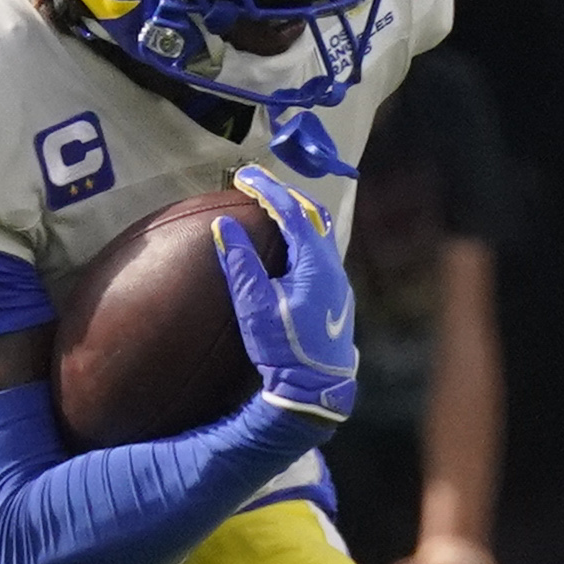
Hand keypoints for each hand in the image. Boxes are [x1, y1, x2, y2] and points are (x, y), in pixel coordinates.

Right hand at [215, 166, 358, 428]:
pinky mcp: (336, 295)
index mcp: (314, 262)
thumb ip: (240, 264)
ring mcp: (338, 280)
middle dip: (285, 196)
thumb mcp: (255, 306)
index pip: (290, 212)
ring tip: (271, 208)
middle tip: (258, 186)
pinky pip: (321, 250)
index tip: (245, 176)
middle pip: (312, 215)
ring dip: (296, 215)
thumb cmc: (284, 348)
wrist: (316, 386)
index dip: (267, 190)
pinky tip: (287, 246)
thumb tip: (225, 227)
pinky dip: (302, 236)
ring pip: (320, 233)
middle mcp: (332, 265)